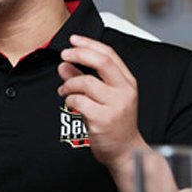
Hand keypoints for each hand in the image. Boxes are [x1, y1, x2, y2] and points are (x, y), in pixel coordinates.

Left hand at [57, 34, 145, 170]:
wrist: (125, 152)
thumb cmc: (115, 122)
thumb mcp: (104, 96)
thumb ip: (84, 77)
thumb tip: (65, 63)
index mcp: (127, 82)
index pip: (109, 54)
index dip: (89, 43)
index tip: (73, 39)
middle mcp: (124, 91)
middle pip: (101, 62)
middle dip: (79, 54)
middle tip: (64, 54)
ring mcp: (115, 106)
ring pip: (86, 82)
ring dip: (69, 83)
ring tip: (64, 90)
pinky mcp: (103, 120)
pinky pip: (78, 101)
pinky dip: (69, 99)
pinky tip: (70, 103)